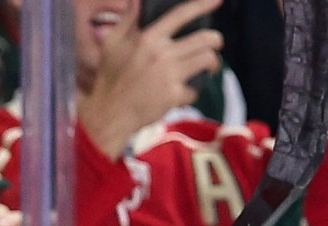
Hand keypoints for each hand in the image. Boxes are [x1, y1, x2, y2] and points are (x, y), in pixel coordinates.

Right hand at [77, 0, 224, 157]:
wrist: (110, 112)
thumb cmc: (110, 77)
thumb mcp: (112, 43)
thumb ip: (127, 19)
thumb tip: (136, 0)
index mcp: (148, 38)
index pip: (181, 15)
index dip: (202, 5)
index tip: (217, 0)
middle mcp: (161, 53)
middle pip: (204, 39)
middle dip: (216, 40)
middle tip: (216, 44)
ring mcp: (169, 75)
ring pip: (207, 60)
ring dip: (213, 63)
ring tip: (209, 67)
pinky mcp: (173, 95)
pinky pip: (195, 89)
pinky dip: (193, 92)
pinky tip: (186, 92)